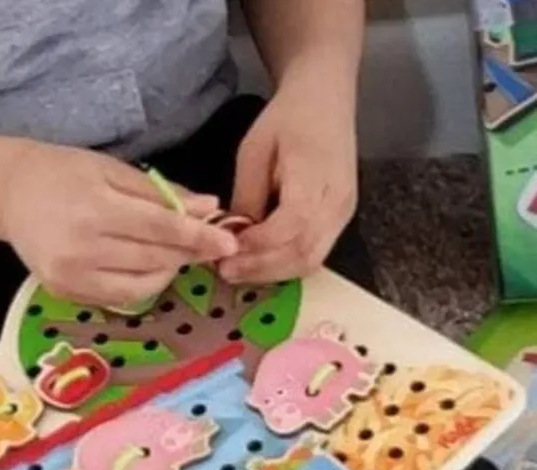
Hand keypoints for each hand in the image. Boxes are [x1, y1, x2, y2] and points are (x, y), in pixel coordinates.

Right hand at [1, 142, 239, 306]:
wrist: (10, 194)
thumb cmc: (64, 173)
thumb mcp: (112, 171)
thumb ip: (161, 193)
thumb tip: (209, 208)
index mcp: (94, 210)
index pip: (159, 229)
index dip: (198, 237)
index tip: (228, 241)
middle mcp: (81, 250)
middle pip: (152, 259)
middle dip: (188, 254)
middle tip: (211, 246)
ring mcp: (70, 278)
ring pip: (139, 288)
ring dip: (166, 273)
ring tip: (175, 255)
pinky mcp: (64, 294)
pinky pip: (116, 298)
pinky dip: (140, 285)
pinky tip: (146, 267)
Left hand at [220, 60, 358, 283]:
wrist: (326, 96)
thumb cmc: (288, 117)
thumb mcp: (254, 149)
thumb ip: (247, 195)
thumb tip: (234, 237)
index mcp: (316, 176)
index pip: (291, 224)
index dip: (259, 244)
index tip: (228, 250)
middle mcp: (337, 201)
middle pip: (303, 253)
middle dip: (261, 268)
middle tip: (226, 271)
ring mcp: (343, 213)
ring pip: (310, 261)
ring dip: (272, 273)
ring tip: (239, 270)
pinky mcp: (340, 219)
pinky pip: (314, 253)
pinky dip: (285, 264)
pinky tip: (259, 262)